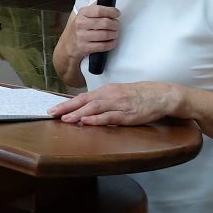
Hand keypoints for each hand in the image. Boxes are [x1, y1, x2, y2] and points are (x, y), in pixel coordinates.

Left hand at [48, 81, 178, 125]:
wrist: (160, 95)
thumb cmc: (139, 95)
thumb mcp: (118, 93)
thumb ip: (103, 100)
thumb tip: (86, 109)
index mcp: (107, 90)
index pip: (82, 97)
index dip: (67, 103)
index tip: (53, 109)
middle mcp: (110, 95)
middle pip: (84, 101)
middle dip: (67, 108)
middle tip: (52, 114)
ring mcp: (118, 104)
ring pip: (94, 109)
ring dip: (78, 114)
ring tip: (65, 119)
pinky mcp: (127, 115)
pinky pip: (109, 117)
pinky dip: (96, 120)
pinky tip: (86, 122)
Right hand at [70, 2, 119, 60]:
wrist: (68, 44)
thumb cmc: (79, 28)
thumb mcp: (83, 14)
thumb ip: (95, 7)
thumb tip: (108, 0)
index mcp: (82, 13)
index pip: (99, 10)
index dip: (111, 11)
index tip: (117, 13)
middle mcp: (81, 24)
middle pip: (105, 23)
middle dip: (115, 24)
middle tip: (117, 25)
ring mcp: (82, 36)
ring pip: (105, 35)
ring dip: (114, 34)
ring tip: (115, 33)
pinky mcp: (85, 48)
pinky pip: (103, 46)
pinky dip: (111, 44)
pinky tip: (112, 41)